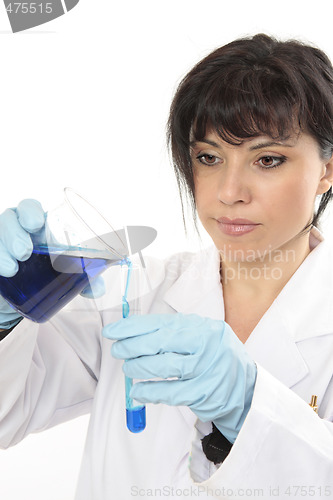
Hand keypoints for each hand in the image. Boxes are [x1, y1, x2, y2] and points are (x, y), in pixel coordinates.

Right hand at [0, 199, 104, 330]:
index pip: (29, 207)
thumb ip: (85, 279)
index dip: (30, 211)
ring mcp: (2, 242)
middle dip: (15, 233)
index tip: (35, 225)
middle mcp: (16, 229)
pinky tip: (3, 273)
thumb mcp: (67, 274)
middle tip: (25, 252)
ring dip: (3, 250)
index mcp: (38, 226)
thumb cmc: (48, 274)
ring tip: (13, 269)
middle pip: (9, 218)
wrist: (25, 297)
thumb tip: (96, 289)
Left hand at [103, 313, 256, 442]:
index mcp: (201, 326)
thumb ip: (174, 333)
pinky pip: (170, 392)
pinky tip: (138, 391)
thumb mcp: (201, 336)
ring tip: (128, 368)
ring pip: (164, 366)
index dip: (133, 327)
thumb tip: (134, 334)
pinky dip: (150, 391)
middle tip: (118, 350)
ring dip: (139, 367)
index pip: (161, 322)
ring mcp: (206, 368)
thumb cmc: (215, 358)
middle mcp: (206, 343)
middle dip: (133, 345)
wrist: (246, 387)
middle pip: (161, 341)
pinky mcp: (205, 393)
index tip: (113, 332)